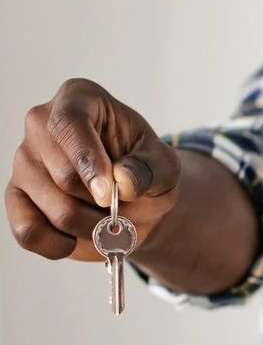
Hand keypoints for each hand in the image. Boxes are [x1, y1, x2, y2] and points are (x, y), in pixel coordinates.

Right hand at [8, 79, 181, 260]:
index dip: (88, 162)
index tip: (108, 194)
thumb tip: (122, 182)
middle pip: (63, 176)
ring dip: (93, 227)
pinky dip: (61, 245)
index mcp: (79, 99)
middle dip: (104, 206)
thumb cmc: (146, 170)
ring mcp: (23, 161)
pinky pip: (28, 232)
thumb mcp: (165, 165)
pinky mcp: (16, 197)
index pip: (69, 124)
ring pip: (54, 209)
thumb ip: (151, 169)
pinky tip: (79, 239)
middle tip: (124, 208)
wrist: (135, 200)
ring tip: (108, 220)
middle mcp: (39, 124)